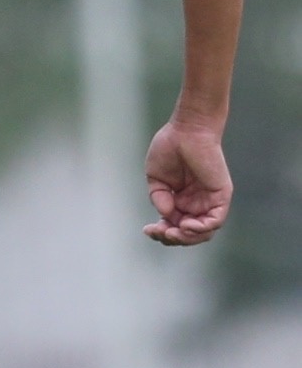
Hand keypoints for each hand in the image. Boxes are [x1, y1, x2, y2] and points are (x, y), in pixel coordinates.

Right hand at [143, 118, 230, 245]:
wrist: (186, 130)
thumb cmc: (170, 148)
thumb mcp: (156, 179)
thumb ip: (160, 198)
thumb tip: (166, 214)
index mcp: (180, 200)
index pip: (174, 226)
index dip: (161, 232)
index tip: (147, 229)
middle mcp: (196, 203)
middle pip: (188, 233)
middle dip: (172, 238)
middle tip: (159, 232)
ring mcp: (209, 200)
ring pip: (203, 232)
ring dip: (187, 237)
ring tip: (172, 231)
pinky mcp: (221, 195)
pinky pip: (216, 220)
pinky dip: (202, 228)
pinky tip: (186, 225)